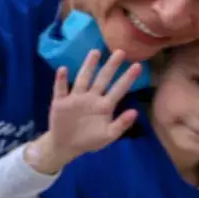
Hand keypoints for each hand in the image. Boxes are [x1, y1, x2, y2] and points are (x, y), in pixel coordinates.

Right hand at [25, 49, 141, 173]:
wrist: (66, 146)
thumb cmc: (89, 140)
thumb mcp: (108, 136)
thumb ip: (121, 124)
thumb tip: (135, 111)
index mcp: (104, 106)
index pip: (118, 90)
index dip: (127, 78)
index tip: (138, 66)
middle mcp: (92, 98)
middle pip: (102, 79)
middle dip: (111, 66)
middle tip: (121, 51)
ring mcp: (76, 98)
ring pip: (83, 79)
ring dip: (88, 66)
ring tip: (95, 52)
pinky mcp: (60, 102)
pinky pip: (60, 89)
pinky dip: (61, 80)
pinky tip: (63, 69)